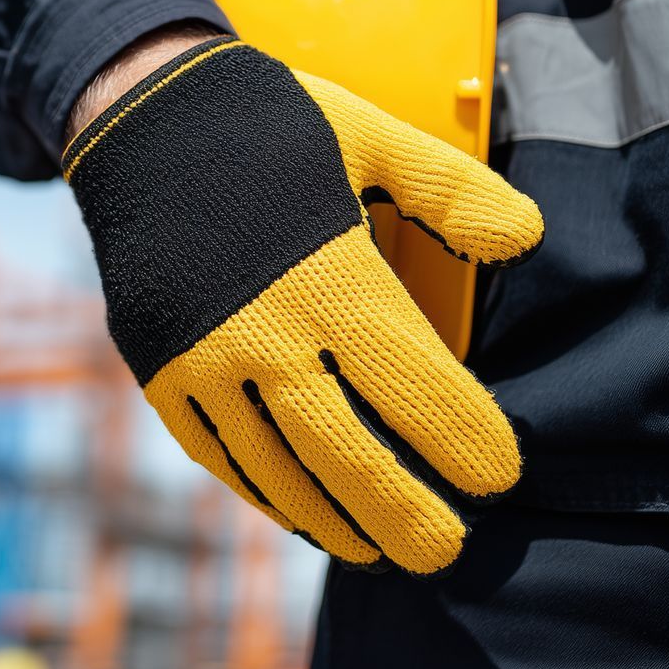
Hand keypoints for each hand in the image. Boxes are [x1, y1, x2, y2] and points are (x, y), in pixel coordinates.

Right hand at [63, 35, 542, 572]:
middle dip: (404, 508)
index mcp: (330, 275)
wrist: (139, 117)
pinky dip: (267, 494)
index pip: (414, 384)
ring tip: (382, 551)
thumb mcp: (373, 137)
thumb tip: (528, 239)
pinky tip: (304, 515)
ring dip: (335, 517)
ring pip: (278, 467)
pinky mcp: (161, 371)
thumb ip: (451, 192)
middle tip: (448, 549)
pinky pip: (220, 454)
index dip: (462, 437)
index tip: (500, 474)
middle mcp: (263, 331)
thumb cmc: (273, 128)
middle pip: (347, 449)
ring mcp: (204, 360)